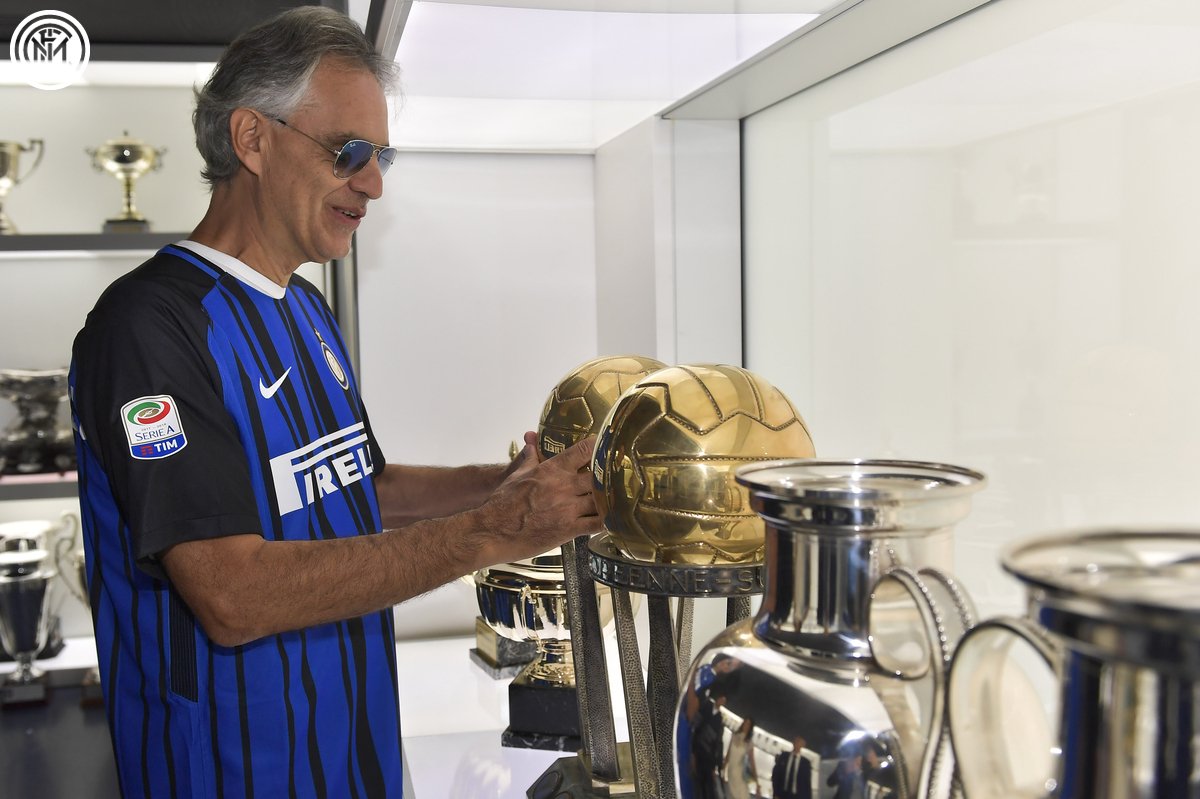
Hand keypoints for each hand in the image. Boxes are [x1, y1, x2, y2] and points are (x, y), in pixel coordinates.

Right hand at [471, 435, 599, 565]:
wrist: (493, 530)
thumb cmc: (503, 502)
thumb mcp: (518, 474)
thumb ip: (530, 457)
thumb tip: (531, 442)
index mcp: (552, 469)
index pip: (585, 450)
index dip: (599, 448)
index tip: (606, 449)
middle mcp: (563, 486)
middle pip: (599, 476)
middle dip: (606, 478)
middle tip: (613, 480)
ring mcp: (568, 508)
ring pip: (601, 499)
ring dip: (607, 500)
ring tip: (612, 500)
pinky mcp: (568, 529)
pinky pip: (597, 524)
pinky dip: (605, 522)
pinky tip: (608, 520)